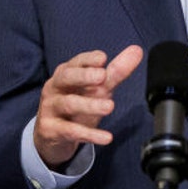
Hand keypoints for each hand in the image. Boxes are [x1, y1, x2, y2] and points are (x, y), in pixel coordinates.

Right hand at [34, 45, 142, 167]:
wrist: (53, 136)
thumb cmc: (76, 106)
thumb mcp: (97, 89)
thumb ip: (116, 71)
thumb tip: (137, 51)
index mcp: (66, 73)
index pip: (77, 62)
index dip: (89, 60)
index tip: (103, 58)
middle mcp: (55, 87)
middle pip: (66, 77)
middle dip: (84, 76)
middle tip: (102, 76)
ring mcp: (50, 108)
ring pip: (68, 104)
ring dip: (89, 105)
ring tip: (109, 107)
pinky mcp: (50, 130)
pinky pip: (70, 131)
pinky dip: (89, 134)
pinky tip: (106, 137)